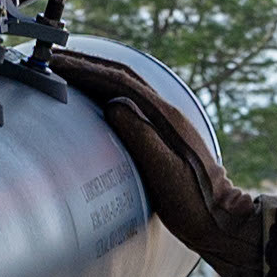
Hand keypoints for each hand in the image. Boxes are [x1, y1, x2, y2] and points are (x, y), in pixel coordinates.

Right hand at [53, 48, 276, 276]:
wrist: (221, 219)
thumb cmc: (193, 202)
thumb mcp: (164, 172)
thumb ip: (140, 136)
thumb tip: (113, 106)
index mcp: (165, 117)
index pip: (120, 82)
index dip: (86, 70)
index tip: (59, 63)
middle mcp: (167, 112)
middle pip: (123, 75)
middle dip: (87, 63)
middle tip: (55, 57)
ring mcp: (167, 121)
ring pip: (127, 85)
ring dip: (96, 73)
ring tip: (68, 70)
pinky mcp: (165, 134)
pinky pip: (131, 100)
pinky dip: (107, 91)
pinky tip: (96, 96)